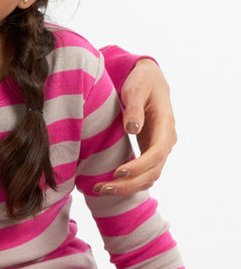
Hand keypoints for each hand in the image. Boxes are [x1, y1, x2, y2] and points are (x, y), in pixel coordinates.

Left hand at [97, 59, 176, 196]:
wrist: (150, 80)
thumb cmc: (142, 82)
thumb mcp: (136, 89)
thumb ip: (135, 108)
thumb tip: (132, 128)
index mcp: (165, 125)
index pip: (156, 153)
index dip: (139, 166)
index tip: (118, 172)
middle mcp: (166, 140)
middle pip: (153, 171)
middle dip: (129, 184)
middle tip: (103, 188)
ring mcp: (159, 148)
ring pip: (149, 176)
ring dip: (128, 187)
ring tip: (102, 189)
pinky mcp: (150, 151)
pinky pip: (144, 173)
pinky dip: (130, 182)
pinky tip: (110, 184)